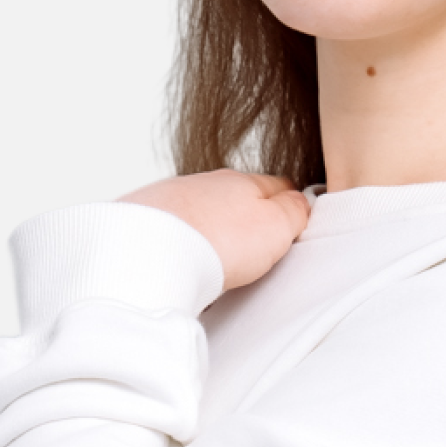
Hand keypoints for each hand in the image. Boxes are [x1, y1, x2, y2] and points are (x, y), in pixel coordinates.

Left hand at [117, 170, 310, 291]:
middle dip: (246, 218)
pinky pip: (172, 231)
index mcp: (243, 181)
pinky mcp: (144, 221)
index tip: (292, 219)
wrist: (145, 250)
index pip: (277, 186)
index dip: (288, 203)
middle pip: (236, 197)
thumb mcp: (276, 227)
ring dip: (210, 232)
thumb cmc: (213, 241)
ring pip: (201, 212)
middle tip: (255, 248)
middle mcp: (205, 183)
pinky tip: (182, 264)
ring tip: (215, 264)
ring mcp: (172, 199)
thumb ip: (295, 212)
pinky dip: (180, 243)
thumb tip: (302, 202)